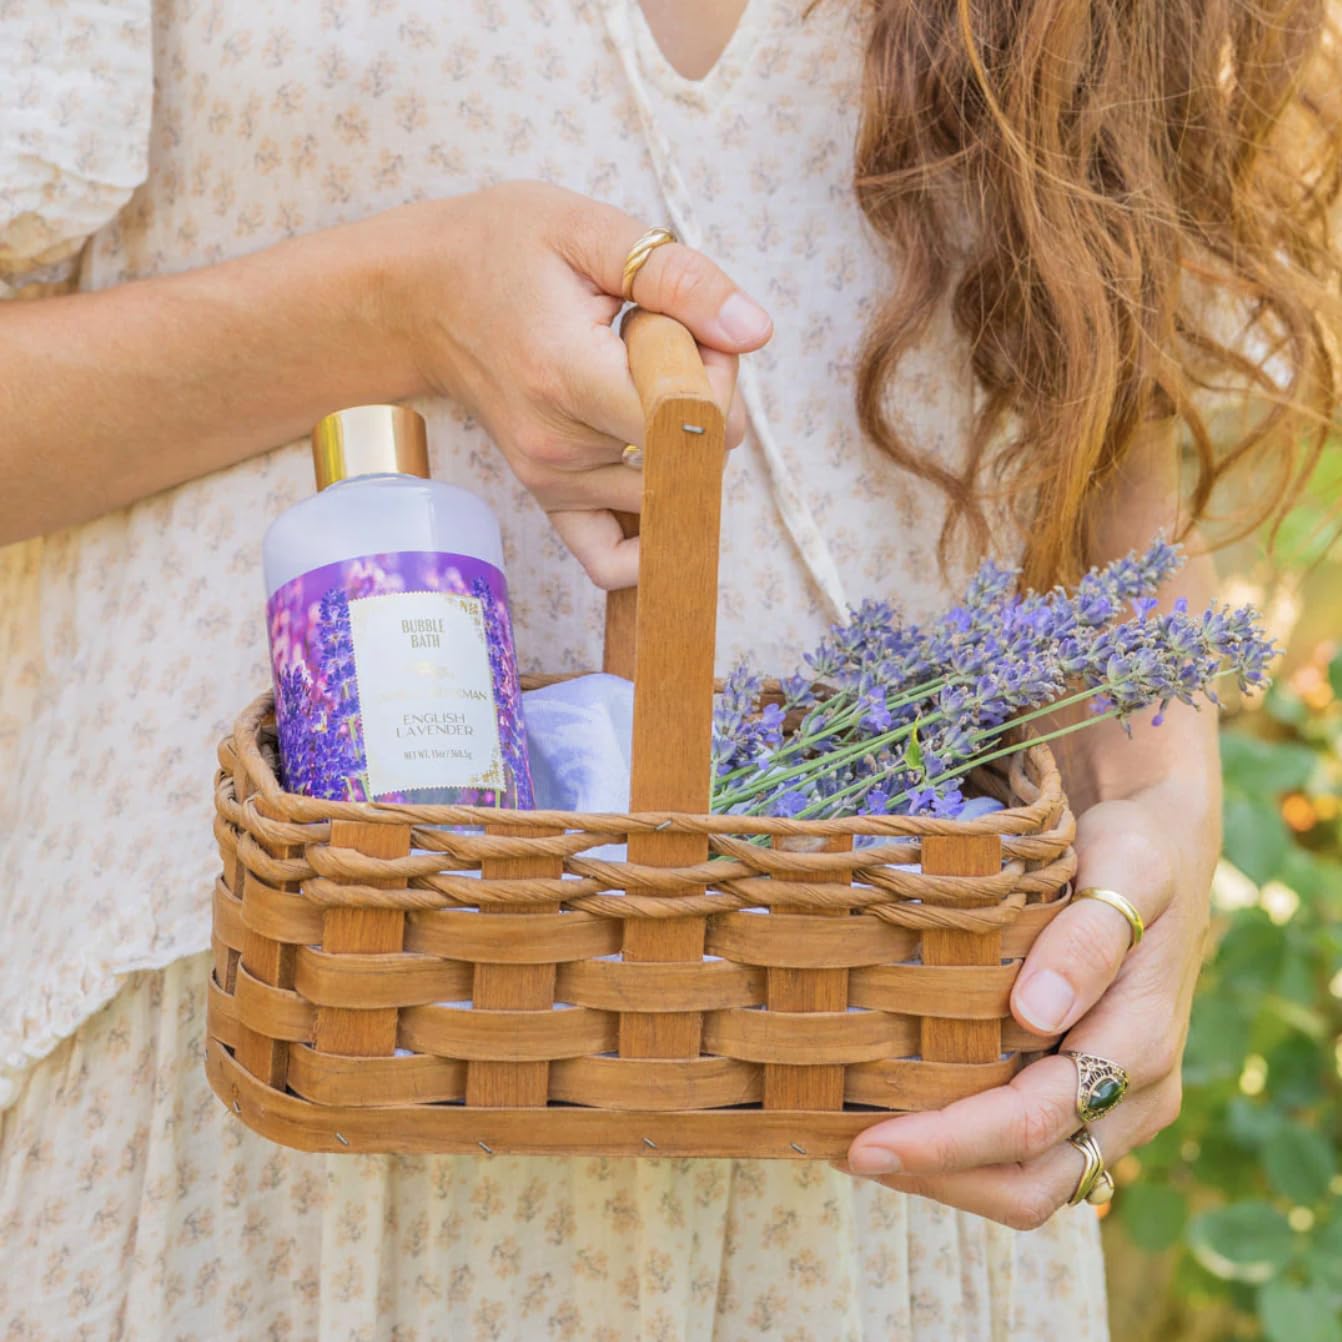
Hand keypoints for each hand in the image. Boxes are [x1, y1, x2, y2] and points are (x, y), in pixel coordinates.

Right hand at [369, 182, 766, 588]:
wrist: (419, 297)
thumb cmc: (499, 251)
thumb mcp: (586, 231)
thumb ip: (678, 278)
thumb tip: (754, 331)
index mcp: (569, 376)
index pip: (689, 420)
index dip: (716, 375)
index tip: (690, 327)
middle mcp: (559, 446)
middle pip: (688, 455)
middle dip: (703, 400)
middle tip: (662, 343)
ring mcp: (552, 481)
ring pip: (669, 491)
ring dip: (679, 441)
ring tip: (633, 380)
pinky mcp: (549, 499)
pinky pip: (611, 557)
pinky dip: (651, 533)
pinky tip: (655, 478)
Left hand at [839, 787, 1217, 1229]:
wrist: (1164, 855)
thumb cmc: (1136, 855)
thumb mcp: (1126, 868)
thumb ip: (1089, 938)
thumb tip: (1037, 1014)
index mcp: (1140, 1045)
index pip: (1033, 1122)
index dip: (948, 1144)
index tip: (868, 1145)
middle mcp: (1133, 1097)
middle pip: (1030, 1184)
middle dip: (939, 1180)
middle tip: (846, 1153)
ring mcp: (1112, 1108)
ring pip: (1028, 1185)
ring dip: (946, 1178)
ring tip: (857, 1143)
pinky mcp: (1086, 1101)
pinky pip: (1027, 1156)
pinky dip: (964, 1156)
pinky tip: (900, 1117)